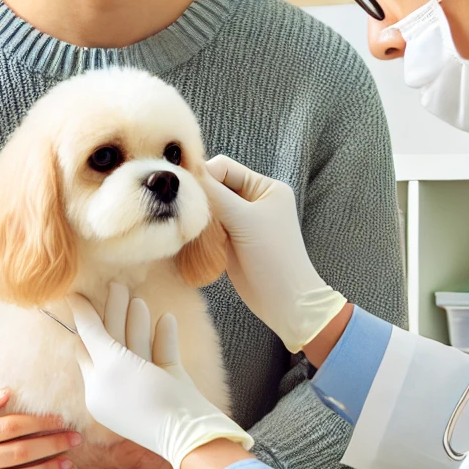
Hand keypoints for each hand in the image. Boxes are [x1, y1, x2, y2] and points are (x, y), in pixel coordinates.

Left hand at [68, 283, 251, 468]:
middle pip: (113, 342)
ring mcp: (146, 384)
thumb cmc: (142, 399)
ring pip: (138, 345)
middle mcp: (119, 387)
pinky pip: (163, 354)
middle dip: (114, 313)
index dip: (86, 319)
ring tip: (136, 298)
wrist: (189, 431)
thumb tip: (75, 305)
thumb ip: (92, 334)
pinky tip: (166, 318)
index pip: (87, 347)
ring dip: (137, 321)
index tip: (79, 293)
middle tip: (116, 284)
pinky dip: (164, 336)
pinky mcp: (171, 382)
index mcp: (97, 390)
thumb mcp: (110, 363)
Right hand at [202, 155, 346, 354]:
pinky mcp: (232, 239)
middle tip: (183, 208)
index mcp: (265, 187)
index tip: (184, 188)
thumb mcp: (244, 220)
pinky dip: (199, 228)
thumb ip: (215, 194)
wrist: (285, 301)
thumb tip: (185, 172)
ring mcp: (242, 220)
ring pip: (210, 206)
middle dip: (200, 195)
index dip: (204, 174)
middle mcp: (254, 200)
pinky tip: (191, 235)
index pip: (225, 167)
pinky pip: (209, 225)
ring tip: (188, 224)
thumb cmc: (273, 256)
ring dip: (198, 213)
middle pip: (216, 185)